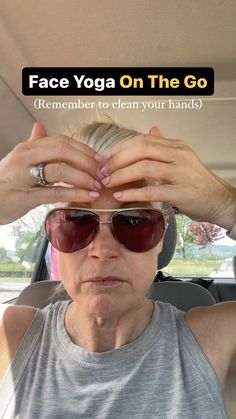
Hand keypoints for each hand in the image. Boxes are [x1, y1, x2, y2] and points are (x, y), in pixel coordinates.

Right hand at [0, 123, 102, 224]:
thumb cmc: (6, 181)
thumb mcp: (18, 159)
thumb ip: (33, 143)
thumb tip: (40, 126)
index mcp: (28, 148)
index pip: (61, 141)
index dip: (84, 149)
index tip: (99, 159)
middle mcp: (26, 157)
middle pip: (63, 151)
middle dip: (87, 161)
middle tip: (101, 173)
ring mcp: (26, 176)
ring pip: (61, 170)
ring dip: (84, 177)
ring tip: (97, 185)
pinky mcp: (27, 196)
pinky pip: (56, 192)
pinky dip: (76, 193)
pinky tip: (88, 196)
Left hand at [101, 127, 235, 229]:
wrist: (218, 200)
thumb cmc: (197, 182)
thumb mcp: (182, 158)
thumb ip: (165, 145)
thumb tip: (151, 129)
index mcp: (176, 146)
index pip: (142, 140)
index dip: (120, 147)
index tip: (104, 157)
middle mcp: (179, 155)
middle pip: (141, 150)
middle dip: (117, 159)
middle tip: (103, 170)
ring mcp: (181, 173)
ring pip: (145, 167)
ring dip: (122, 174)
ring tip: (108, 182)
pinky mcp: (181, 193)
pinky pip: (152, 190)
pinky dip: (133, 192)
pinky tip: (121, 195)